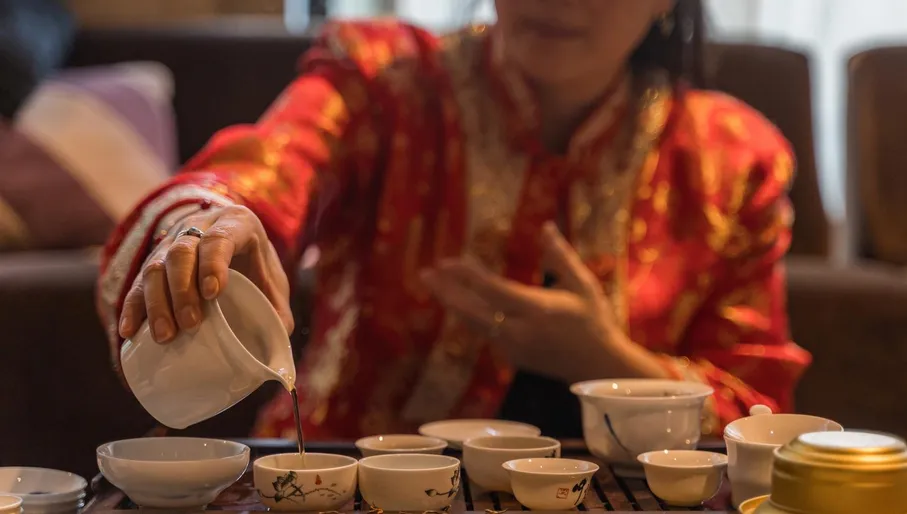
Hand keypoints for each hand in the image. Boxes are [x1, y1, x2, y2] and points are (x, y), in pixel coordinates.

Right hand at [118, 204, 293, 343]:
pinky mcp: (155, 262)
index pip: (219, 238)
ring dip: (157, 302)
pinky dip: (133, 307)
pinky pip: (138, 282)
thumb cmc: (257, 267)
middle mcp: (199, 227)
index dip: (212, 264)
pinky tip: (130, 331)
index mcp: (235, 223)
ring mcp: (173, 242)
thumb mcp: (274, 281)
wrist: (237, 245)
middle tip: (190, 324)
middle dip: (182, 289)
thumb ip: (279, 309)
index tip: (213, 294)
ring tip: (164, 336)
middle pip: (181, 252)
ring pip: (155, 265)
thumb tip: (277, 337)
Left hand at [421, 222, 628, 382]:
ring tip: (433, 285)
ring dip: (452, 303)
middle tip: (425, 273)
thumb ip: (561, 256)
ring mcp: (513, 347)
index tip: (449, 260)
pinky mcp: (511, 357)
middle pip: (474, 310)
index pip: (494, 290)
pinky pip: (484, 332)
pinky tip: (457, 301)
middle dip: (447, 291)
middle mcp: (520, 330)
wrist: (598, 366)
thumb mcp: (583, 284)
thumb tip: (546, 226)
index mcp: (538, 310)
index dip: (468, 276)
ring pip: (474, 323)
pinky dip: (469, 315)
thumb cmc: (594, 320)